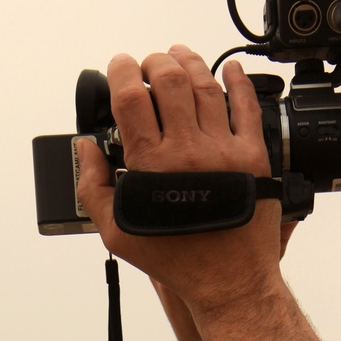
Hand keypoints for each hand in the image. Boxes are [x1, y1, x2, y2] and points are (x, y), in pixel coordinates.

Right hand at [78, 46, 319, 340]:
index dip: (122, 70)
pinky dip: (238, 81)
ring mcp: (223, 150)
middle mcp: (187, 151)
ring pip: (206, 85)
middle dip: (154, 61)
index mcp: (151, 165)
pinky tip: (231, 70)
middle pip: (169, 79)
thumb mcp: (117, 233)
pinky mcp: (253, 156)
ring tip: (181, 58)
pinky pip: (247, 106)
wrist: (229, 283)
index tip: (120, 67)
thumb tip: (86, 147)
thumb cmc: (175, 261)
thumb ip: (92, 187)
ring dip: (190, 62)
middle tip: (150, 65)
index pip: (131, 95)